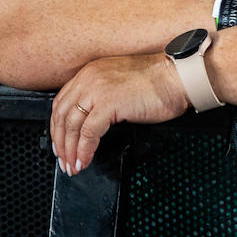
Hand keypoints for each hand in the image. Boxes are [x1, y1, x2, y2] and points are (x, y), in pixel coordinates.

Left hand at [51, 52, 187, 175]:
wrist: (178, 77)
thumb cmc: (159, 81)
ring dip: (70, 150)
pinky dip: (84, 150)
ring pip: (71, 126)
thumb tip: (90, 122)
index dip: (58, 126)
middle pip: (61, 115)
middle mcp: (90, 78)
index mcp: (91, 72)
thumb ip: (102, 95)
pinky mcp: (109, 104)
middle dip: (60, 142)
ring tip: (74, 165)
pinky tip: (86, 160)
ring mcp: (98, 90)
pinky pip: (88, 133)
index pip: (62, 101)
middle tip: (64, 159)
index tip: (61, 142)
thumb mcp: (121, 82)